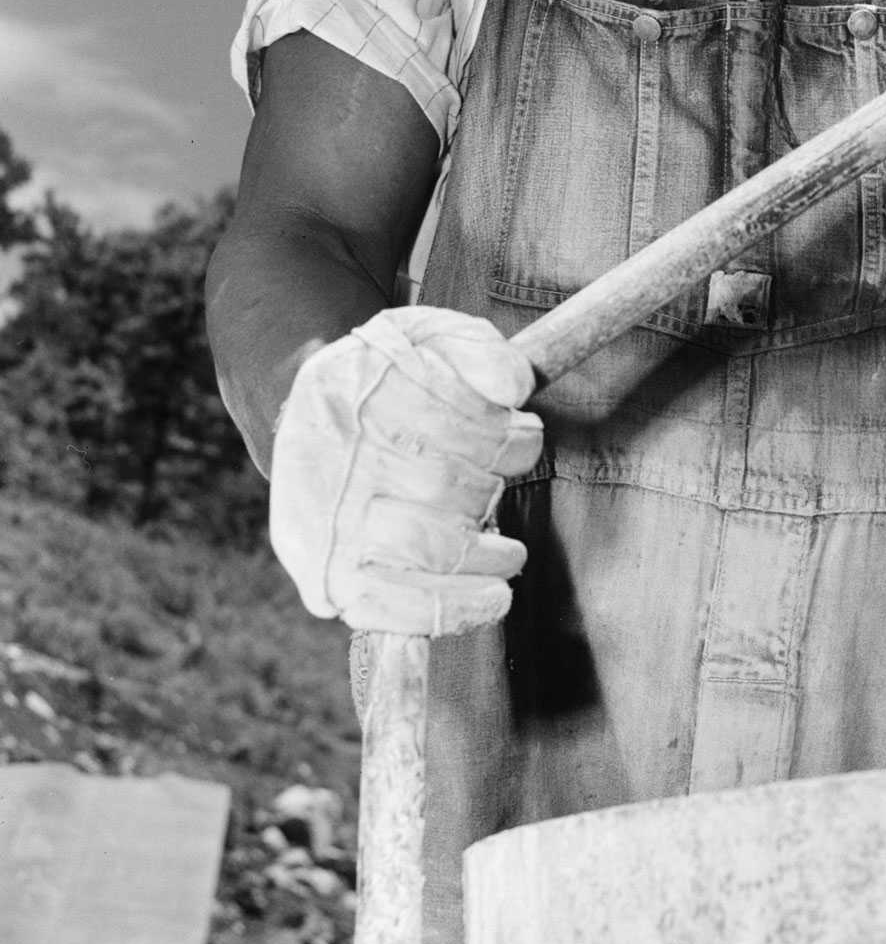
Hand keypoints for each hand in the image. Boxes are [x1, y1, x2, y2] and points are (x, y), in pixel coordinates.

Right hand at [269, 307, 542, 634]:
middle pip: (447, 486)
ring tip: (508, 554)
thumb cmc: (389, 379)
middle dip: (491, 489)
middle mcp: (327, 453)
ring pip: (431, 545)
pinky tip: (491, 598)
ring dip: (486, 553)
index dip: (506, 436)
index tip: (519, 435)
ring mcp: (320, 519)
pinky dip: (449, 608)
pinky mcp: (322, 574)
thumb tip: (513, 390)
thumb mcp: (429, 335)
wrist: (309, 419)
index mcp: (349, 385)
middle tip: (497, 489)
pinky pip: (388, 605)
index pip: (456, 422)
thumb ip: (478, 350)